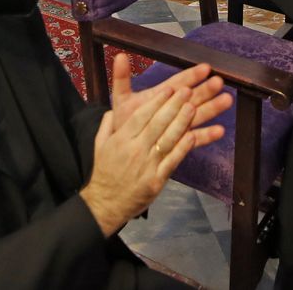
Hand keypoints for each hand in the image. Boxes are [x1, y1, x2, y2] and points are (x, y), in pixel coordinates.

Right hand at [79, 83, 228, 236]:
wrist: (105, 203)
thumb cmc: (104, 172)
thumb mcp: (99, 145)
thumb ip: (107, 124)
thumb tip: (114, 108)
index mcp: (121, 139)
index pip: (141, 115)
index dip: (157, 101)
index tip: (170, 89)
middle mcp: (135, 149)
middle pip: (157, 123)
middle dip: (173, 105)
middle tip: (187, 91)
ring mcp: (147, 165)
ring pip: (168, 139)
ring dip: (182, 121)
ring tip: (193, 107)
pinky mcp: (157, 179)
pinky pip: (173, 160)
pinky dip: (184, 147)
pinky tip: (193, 134)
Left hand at [108, 54, 227, 135]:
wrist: (123, 148)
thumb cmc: (124, 122)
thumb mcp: (122, 99)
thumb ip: (122, 78)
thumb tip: (119, 55)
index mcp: (162, 96)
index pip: (178, 82)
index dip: (191, 75)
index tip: (205, 68)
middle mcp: (173, 108)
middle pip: (192, 96)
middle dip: (206, 89)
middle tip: (219, 81)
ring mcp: (179, 124)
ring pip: (198, 114)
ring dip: (213, 107)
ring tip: (227, 100)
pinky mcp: (180, 142)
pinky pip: (195, 138)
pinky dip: (207, 135)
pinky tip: (220, 131)